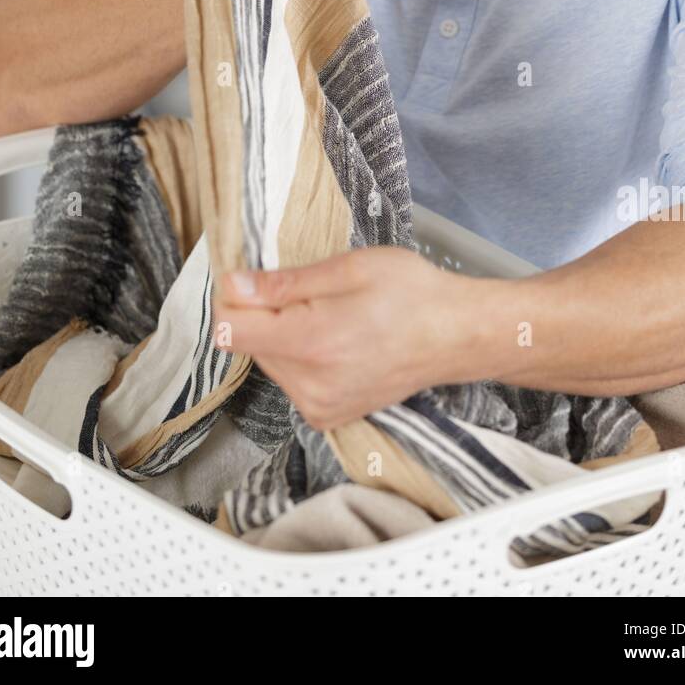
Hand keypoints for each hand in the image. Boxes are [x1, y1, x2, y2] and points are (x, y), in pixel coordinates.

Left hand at [212, 246, 481, 428]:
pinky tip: (334, 340)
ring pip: (268, 360)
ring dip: (282, 334)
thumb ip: (284, 282)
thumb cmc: (411, 292)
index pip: (228, 329)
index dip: (231, 296)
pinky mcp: (326, 416)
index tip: (251, 276)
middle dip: (263, 313)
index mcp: (311, 342)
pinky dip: (299, 356)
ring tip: (328, 315)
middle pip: (247, 343)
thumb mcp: (348, 268)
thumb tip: (232, 286)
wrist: (455, 336)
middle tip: (309, 291)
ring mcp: (318, 406)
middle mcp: (309, 385)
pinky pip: (290, 380)